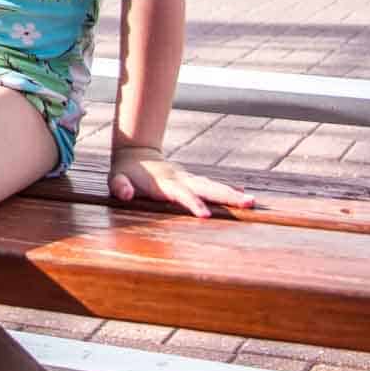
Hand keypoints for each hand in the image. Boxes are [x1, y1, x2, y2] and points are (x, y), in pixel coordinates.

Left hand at [109, 145, 255, 219]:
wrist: (135, 154)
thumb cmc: (125, 172)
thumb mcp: (116, 179)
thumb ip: (120, 186)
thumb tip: (127, 193)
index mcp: (164, 183)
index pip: (182, 194)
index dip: (193, 203)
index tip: (207, 216)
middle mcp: (181, 179)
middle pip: (207, 188)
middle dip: (227, 196)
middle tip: (249, 203)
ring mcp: (188, 179)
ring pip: (213, 186)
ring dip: (232, 194)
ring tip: (253, 202)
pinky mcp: (192, 181)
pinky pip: (211, 186)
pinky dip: (228, 189)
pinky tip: (244, 194)